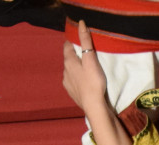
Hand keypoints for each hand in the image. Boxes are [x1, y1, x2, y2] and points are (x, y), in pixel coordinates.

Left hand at [62, 21, 132, 144]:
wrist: (94, 106)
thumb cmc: (93, 81)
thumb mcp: (91, 59)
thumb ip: (85, 41)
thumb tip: (80, 23)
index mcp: (69, 62)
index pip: (67, 46)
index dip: (72, 41)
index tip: (78, 39)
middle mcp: (65, 72)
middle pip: (68, 59)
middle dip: (75, 55)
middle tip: (85, 53)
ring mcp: (67, 84)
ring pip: (70, 71)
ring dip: (76, 68)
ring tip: (86, 69)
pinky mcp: (72, 93)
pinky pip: (73, 82)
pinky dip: (78, 79)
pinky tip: (84, 82)